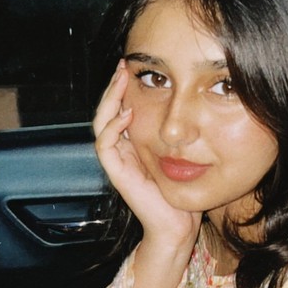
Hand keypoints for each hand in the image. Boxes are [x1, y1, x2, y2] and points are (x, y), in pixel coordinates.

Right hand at [93, 60, 201, 249]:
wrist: (177, 222)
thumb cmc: (182, 188)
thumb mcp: (180, 151)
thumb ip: (174, 132)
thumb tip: (186, 103)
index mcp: (134, 142)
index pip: (121, 108)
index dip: (124, 88)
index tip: (134, 67)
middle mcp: (123, 148)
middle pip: (108, 111)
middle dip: (114, 87)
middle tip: (123, 65)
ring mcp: (117, 160)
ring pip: (101, 123)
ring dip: (110, 100)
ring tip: (121, 79)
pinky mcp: (116, 172)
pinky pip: (105, 145)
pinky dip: (112, 127)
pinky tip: (127, 114)